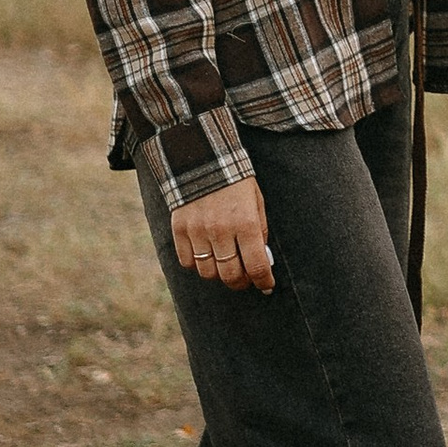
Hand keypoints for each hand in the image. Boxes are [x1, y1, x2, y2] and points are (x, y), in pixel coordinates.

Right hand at [170, 174, 274, 294]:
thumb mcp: (257, 202)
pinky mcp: (180, 230)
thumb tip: (262, 259)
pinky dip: (198, 265)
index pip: (256, 265)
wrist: (203, 159)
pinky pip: (188, 262)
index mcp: (246, 222)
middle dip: (242, 282)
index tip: (267, 286)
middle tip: (246, 279)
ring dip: (219, 274)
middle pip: (230, 274)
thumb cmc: (236, 182)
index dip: (264, 281)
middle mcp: (221, 230)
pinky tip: (207, 256)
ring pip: (208, 272)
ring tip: (226, 265)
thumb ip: (260, 230)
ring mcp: (198, 232)